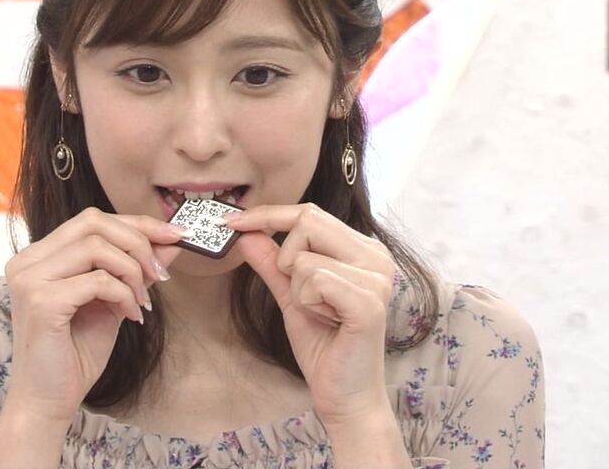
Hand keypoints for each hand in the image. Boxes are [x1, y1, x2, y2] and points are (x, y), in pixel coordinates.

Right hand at [4, 207, 184, 421]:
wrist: (48, 402)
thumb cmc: (75, 355)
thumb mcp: (113, 302)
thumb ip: (134, 270)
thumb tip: (170, 241)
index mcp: (38, 257)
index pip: (90, 220)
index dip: (135, 224)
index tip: (172, 235)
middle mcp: (27, 261)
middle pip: (92, 223)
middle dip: (137, 242)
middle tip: (161, 272)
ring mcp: (30, 279)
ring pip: (96, 247)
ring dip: (132, 271)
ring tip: (142, 300)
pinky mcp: (41, 302)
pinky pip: (98, 281)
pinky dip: (123, 295)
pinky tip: (130, 316)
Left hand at [226, 203, 398, 421]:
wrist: (345, 395)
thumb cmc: (325, 347)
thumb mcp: (291, 296)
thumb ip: (271, 263)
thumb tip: (245, 233)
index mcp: (364, 250)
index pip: (310, 213)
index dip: (268, 214)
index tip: (231, 222)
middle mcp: (377, 257)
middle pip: (308, 222)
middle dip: (286, 259)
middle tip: (300, 294)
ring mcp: (377, 279)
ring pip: (304, 257)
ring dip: (298, 290)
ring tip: (322, 314)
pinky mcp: (369, 302)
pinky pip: (314, 280)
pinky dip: (307, 303)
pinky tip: (328, 322)